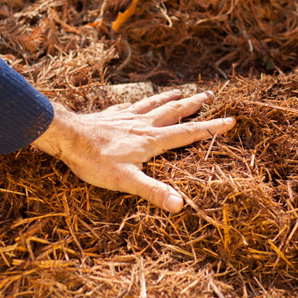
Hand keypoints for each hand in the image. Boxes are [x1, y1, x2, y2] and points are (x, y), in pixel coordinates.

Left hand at [32, 90, 234, 211]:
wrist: (66, 137)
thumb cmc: (94, 161)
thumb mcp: (126, 180)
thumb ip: (153, 192)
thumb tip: (180, 205)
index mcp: (152, 140)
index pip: (188, 133)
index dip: (210, 128)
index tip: (230, 120)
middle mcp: (143, 124)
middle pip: (174, 111)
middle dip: (194, 104)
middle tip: (210, 95)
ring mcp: (127, 117)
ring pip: (155, 104)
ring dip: (171, 98)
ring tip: (181, 91)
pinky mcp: (112, 115)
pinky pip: (133, 105)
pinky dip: (143, 101)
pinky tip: (140, 101)